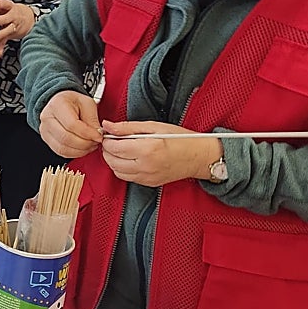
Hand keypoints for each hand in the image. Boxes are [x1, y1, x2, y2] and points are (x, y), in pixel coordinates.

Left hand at [0, 0, 35, 54]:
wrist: (30, 19)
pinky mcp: (9, 36)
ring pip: (6, 32)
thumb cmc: (13, 11)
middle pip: (5, 19)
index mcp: (10, 8)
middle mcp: (12, 18)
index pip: (6, 4)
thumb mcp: (7, 5)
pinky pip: (4, 43)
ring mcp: (12, 28)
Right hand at [39, 91, 102, 157]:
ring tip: (91, 144)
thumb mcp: (88, 104)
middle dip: (85, 143)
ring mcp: (45, 130)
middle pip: (66, 138)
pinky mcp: (47, 140)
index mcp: (57, 105)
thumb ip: (92, 119)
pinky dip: (75, 153)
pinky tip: (83, 148)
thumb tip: (97, 135)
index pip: (72, 124)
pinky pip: (61, 152)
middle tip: (96, 141)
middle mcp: (47, 118)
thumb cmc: (74, 102)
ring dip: (81, 150)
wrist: (62, 104)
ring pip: (63, 148)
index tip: (99, 136)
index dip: (87, 133)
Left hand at [100, 120, 221, 186]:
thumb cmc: (181, 139)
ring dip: (114, 160)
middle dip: (108, 150)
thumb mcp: (154, 127)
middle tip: (113, 141)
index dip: (108, 140)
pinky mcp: (148, 183)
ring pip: (117, 171)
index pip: (114, 147)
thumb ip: (128, 127)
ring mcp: (147, 177)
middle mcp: (145, 165)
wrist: (199, 157)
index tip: (110, 135)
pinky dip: (123, 168)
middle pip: (112, 161)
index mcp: (147, 149)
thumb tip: (108, 126)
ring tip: (121, 150)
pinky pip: (127, 178)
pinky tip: (129, 159)